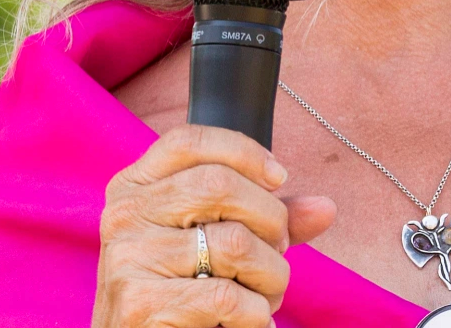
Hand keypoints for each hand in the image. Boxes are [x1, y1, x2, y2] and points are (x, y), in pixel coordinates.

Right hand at [91, 124, 335, 326]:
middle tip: (280, 248)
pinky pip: (225, 298)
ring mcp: (127, 259)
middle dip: (269, 218)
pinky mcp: (139, 305)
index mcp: (135, 185)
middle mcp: (124, 214)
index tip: (279, 178)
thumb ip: (265, 216)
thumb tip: (326, 208)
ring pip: (232, 243)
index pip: (190, 140)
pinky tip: (253, 321)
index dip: (244, 151)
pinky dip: (256, 314)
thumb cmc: (182, 289)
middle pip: (219, 185)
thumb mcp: (214, 239)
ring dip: (271, 274)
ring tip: (268, 293)